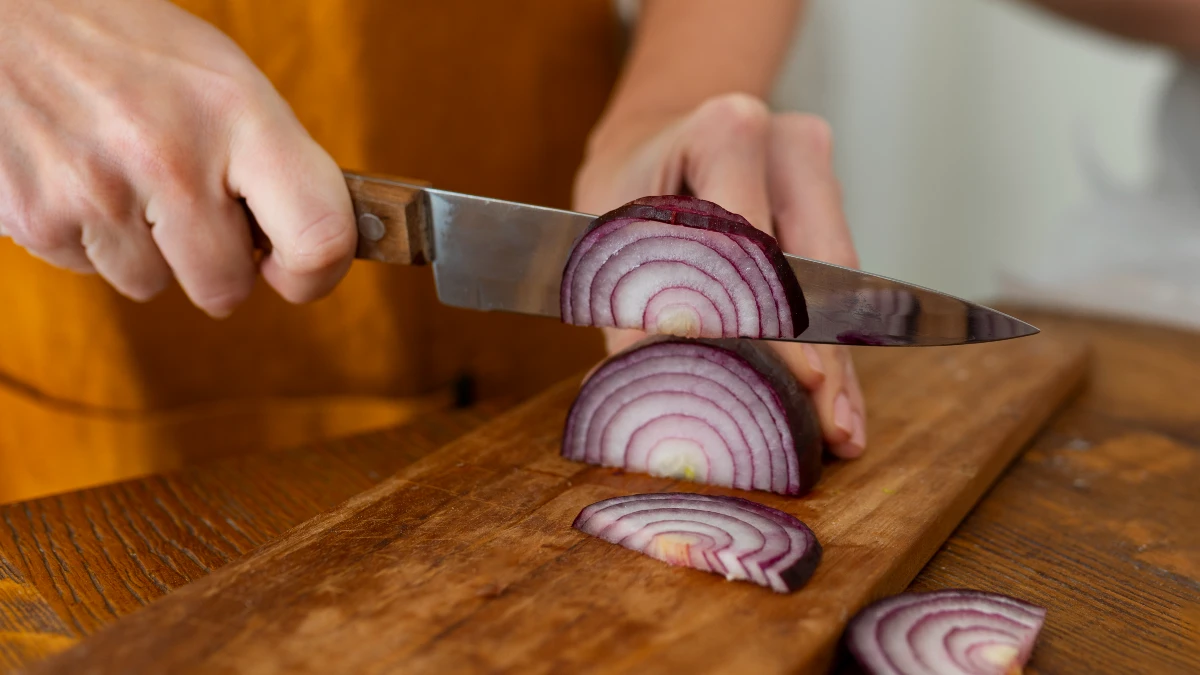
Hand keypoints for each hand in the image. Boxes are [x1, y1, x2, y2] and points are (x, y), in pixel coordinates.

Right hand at [0, 0, 355, 316]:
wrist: (2, 11)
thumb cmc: (126, 45)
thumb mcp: (220, 76)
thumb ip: (271, 159)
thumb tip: (312, 246)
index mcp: (238, 112)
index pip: (319, 235)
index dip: (315, 274)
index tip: (293, 269)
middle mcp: (172, 156)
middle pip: (226, 288)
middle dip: (215, 264)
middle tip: (191, 208)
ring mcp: (98, 191)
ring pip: (152, 285)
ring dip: (145, 248)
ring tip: (122, 171)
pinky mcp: (37, 217)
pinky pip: (90, 270)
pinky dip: (89, 236)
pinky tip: (78, 173)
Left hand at [573, 93, 867, 458]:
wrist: (651, 141)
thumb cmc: (625, 189)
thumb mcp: (611, 245)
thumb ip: (634, 322)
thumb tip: (647, 389)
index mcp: (723, 131)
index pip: (755, 246)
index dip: (776, 320)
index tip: (798, 383)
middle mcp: (785, 141)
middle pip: (814, 267)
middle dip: (822, 357)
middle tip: (832, 429)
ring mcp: (816, 167)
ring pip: (837, 281)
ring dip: (838, 360)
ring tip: (842, 429)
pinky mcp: (830, 196)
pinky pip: (837, 280)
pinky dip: (833, 343)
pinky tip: (838, 397)